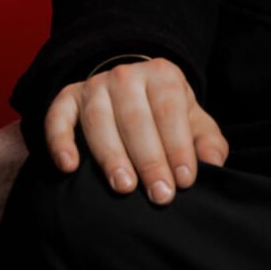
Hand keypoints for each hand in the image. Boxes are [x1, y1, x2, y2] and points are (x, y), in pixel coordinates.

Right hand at [44, 57, 229, 204]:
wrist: (134, 91)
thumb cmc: (167, 115)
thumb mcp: (194, 122)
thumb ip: (207, 142)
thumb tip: (213, 163)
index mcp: (162, 75)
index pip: (169, 110)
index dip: (178, 146)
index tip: (185, 181)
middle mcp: (125, 75)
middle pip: (135, 118)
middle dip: (149, 159)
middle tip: (160, 195)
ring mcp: (93, 85)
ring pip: (98, 120)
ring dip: (111, 156)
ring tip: (124, 187)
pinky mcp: (67, 99)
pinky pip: (57, 117)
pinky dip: (59, 141)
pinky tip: (68, 167)